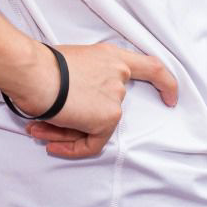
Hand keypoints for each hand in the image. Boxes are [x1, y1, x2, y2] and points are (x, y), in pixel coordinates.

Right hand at [11, 40, 178, 159]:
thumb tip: (74, 101)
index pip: (152, 68)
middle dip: (78, 119)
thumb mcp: (73, 61)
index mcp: (113, 58)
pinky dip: (71, 148)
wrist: (35, 72)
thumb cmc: (42, 63)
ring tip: (39, 127)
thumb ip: (87, 78)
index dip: (165, 84)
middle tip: (49, 123)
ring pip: (94, 126)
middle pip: (107, 108)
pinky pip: (91, 143)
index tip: (170, 98)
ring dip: (66, 130)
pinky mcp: (107, 118)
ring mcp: (115, 99)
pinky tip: (51, 145)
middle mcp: (119, 77)